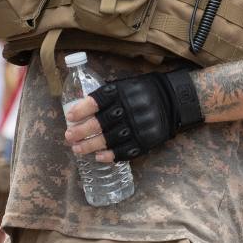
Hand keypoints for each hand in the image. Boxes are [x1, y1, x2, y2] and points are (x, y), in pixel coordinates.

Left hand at [66, 70, 203, 161]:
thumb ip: (108, 95)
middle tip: (68, 137)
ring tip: (77, 149)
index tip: (69, 117)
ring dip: (91, 146)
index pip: (98, 101)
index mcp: (122, 91)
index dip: (82, 110)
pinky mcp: (146, 140)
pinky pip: (126, 151)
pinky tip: (99, 157)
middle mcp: (130, 109)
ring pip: (110, 139)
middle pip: (101, 123)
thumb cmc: (143, 90)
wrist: (173, 99)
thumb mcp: (126, 84)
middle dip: (82, 131)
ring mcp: (138, 126)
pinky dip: (111, 155)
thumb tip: (81, 106)